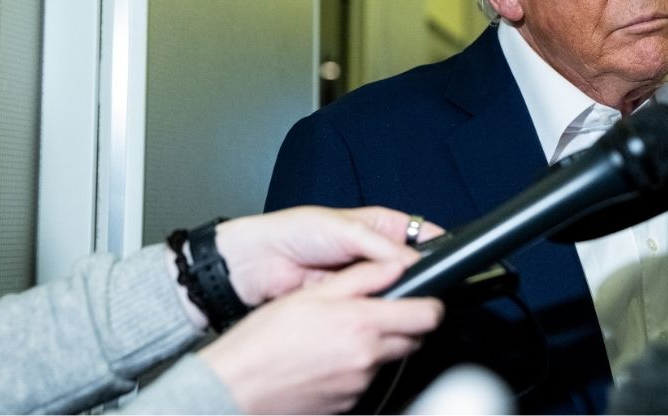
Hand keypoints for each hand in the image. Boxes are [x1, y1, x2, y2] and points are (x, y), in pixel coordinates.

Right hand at [199, 260, 443, 413]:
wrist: (237, 385)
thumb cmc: (265, 340)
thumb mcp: (311, 295)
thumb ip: (360, 278)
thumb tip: (394, 266)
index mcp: (361, 324)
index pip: (426, 316)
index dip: (430, 305)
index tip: (426, 300)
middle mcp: (366, 357)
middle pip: (413, 341)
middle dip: (404, 326)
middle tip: (377, 315)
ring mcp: (359, 385)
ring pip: (387, 361)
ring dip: (376, 347)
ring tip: (340, 337)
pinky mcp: (349, 404)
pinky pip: (365, 382)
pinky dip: (356, 369)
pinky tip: (329, 360)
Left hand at [216, 206, 442, 305]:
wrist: (259, 263)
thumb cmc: (295, 232)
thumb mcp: (343, 229)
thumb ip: (381, 246)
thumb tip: (414, 262)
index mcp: (380, 226)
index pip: (422, 235)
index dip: (439, 247)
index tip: (453, 261)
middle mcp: (377, 253)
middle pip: (414, 268)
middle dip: (421, 278)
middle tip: (430, 288)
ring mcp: (365, 280)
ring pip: (396, 292)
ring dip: (399, 297)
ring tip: (405, 302)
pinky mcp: (353, 303)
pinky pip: (375, 310)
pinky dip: (380, 313)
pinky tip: (383, 315)